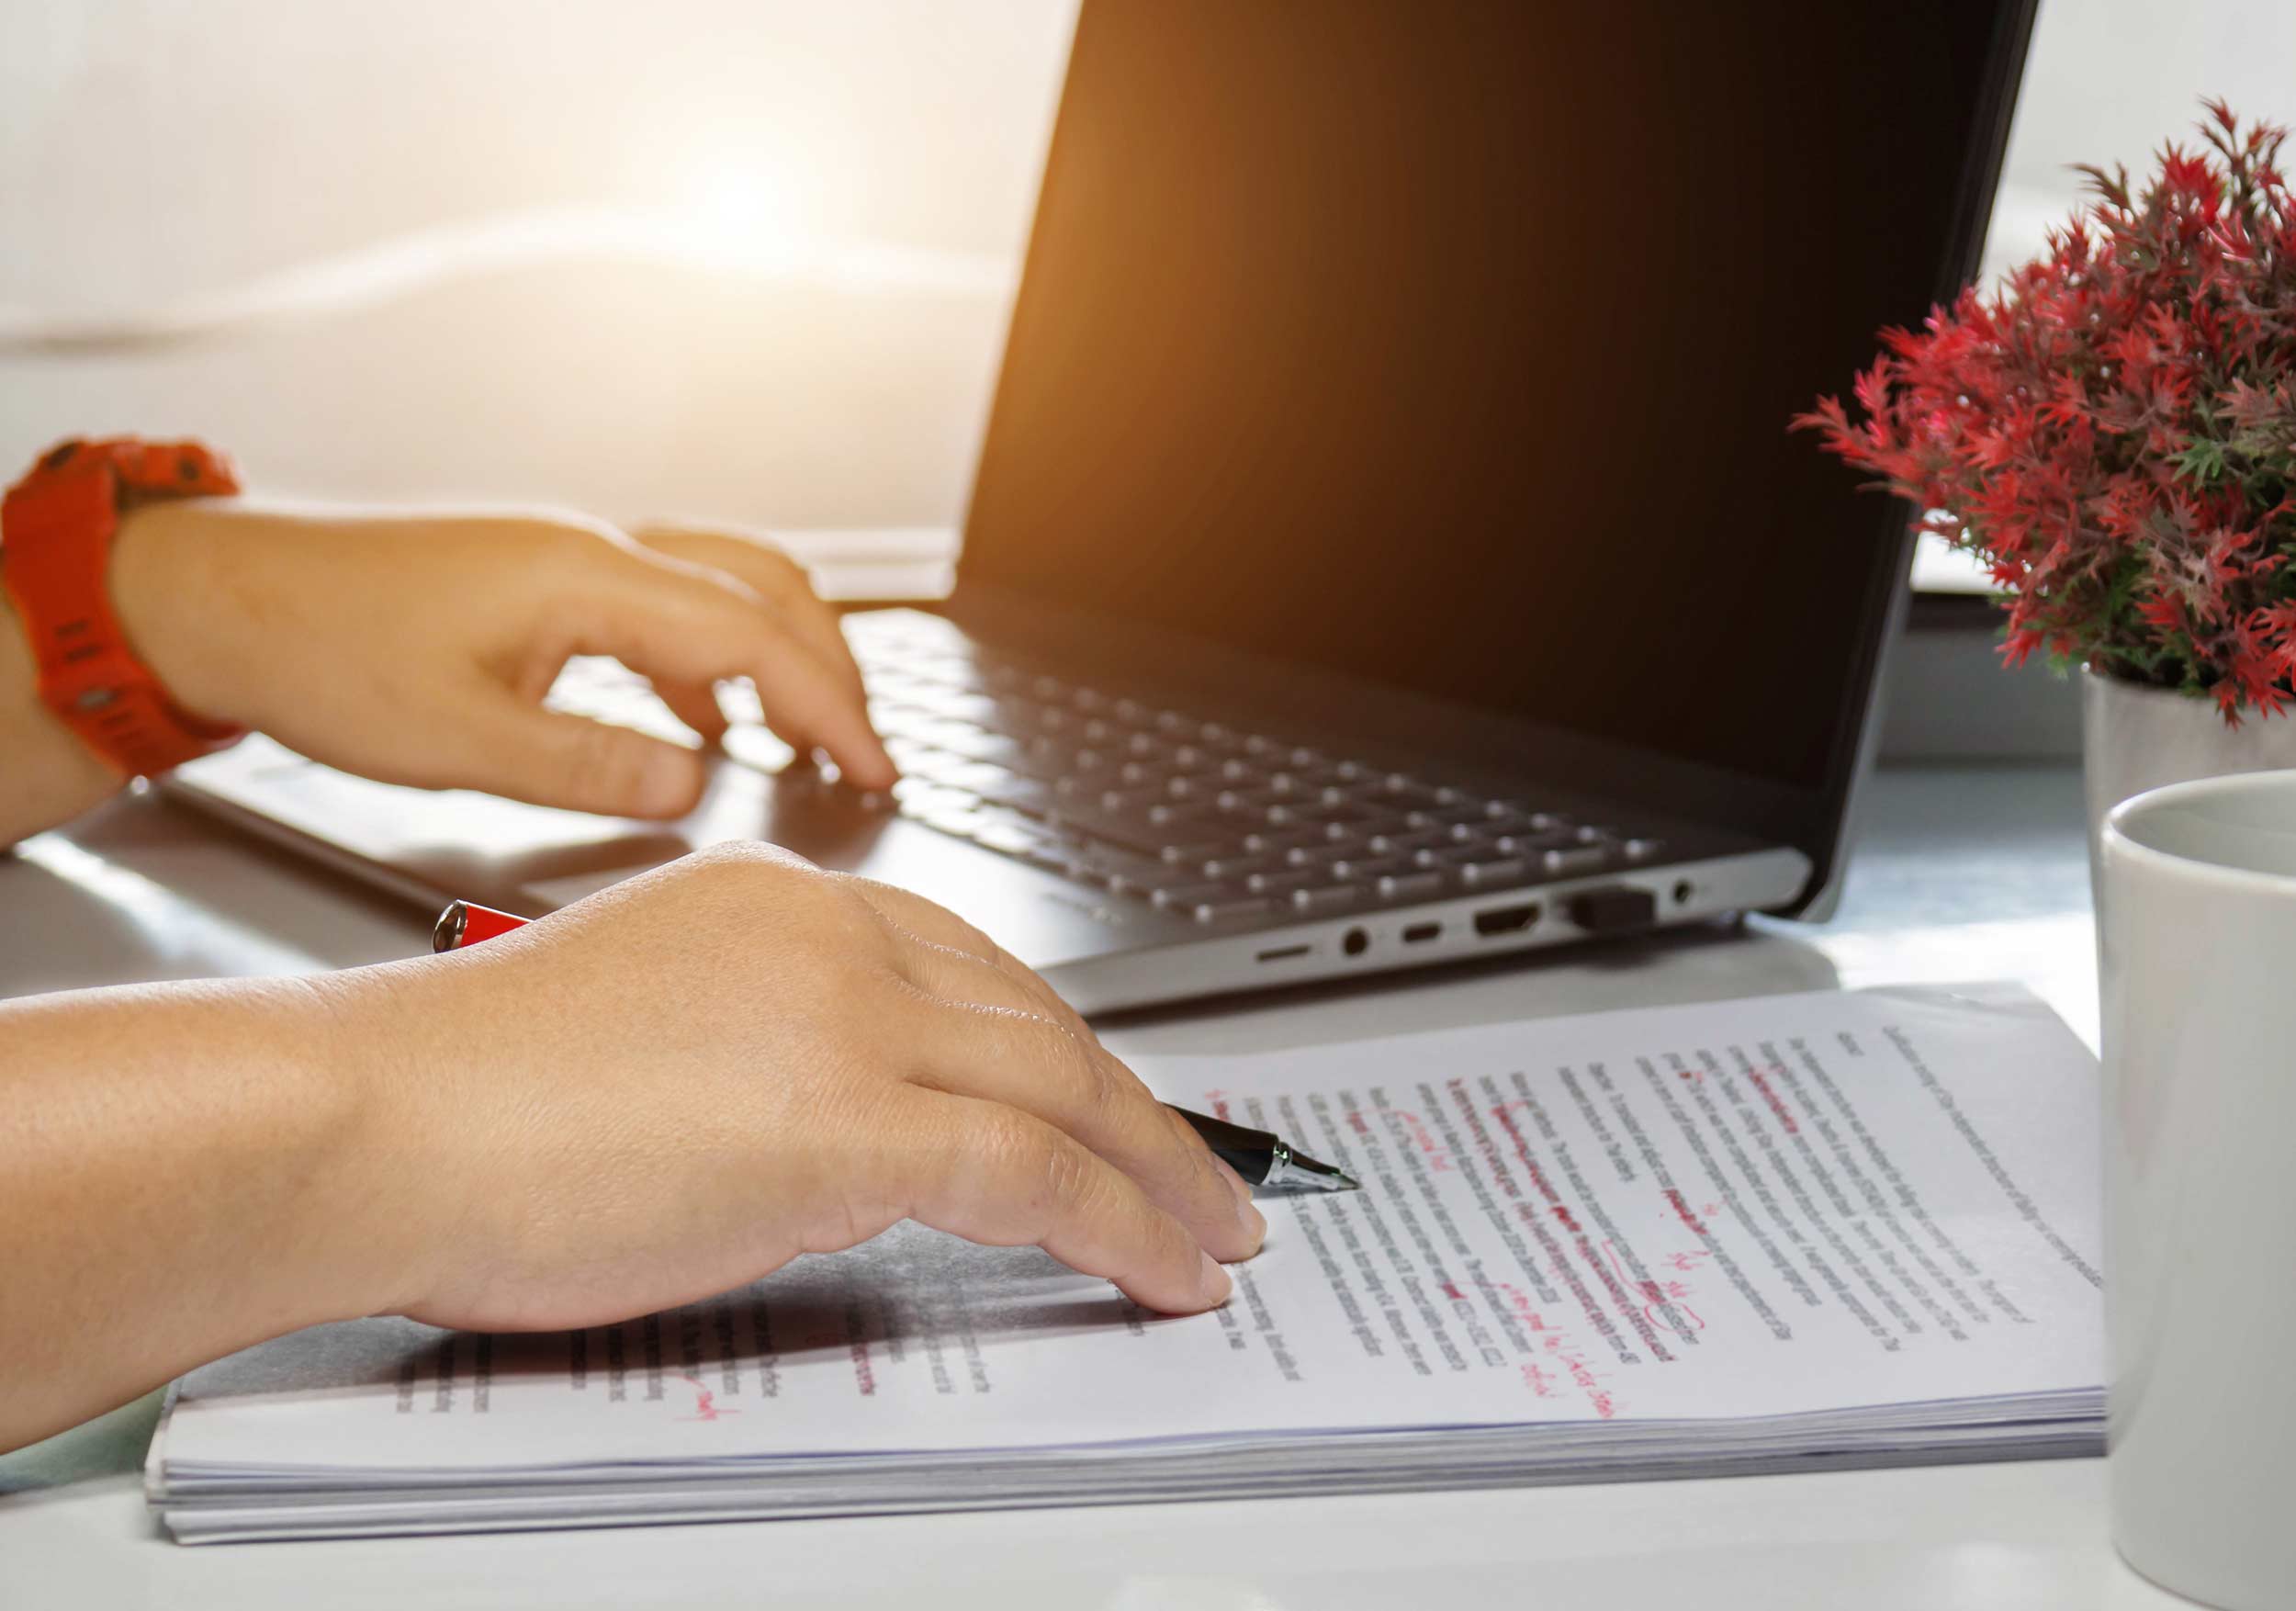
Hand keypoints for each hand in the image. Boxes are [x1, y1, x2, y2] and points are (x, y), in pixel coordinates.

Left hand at [107, 499, 894, 816]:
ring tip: (814, 735)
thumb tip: (694, 779)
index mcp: (585, 578)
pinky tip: (706, 722)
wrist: (222, 598)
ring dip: (785, 654)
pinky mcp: (547, 581)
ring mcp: (573, 557)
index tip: (871, 769)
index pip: (753, 637)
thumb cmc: (318, 652)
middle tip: (867, 753)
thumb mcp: (453, 738)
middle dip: (833, 672)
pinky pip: (670, 605)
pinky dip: (718, 660)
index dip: (827, 708)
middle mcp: (594, 550)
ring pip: (726, 584)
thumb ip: (586, 763)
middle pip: (766, 588)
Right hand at [347, 843, 1264, 1328]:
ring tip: (1213, 1230)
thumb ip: (762, 1053)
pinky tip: (1161, 1264)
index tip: (1100, 1098)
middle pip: (1040, 1018)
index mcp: (781, 903)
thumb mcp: (644, 1033)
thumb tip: (832, 1134)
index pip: (970, 968)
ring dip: (1159, 1168)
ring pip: (1064, 1086)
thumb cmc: (458, 1100)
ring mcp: (845, 1017)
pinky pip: (1034, 1169)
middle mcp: (830, 936)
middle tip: (1197, 1168)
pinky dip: (1121, 1219)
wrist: (367, 1117)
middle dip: (1135, 1107)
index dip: (1058, 1044)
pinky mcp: (845, 1115)